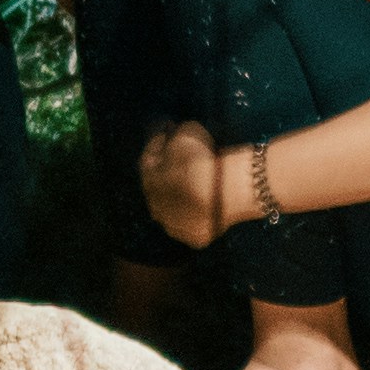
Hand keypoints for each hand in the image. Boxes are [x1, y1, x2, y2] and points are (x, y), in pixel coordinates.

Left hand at [139, 119, 224, 249]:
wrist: (222, 191)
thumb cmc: (201, 158)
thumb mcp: (187, 131)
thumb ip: (177, 133)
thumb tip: (175, 132)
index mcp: (148, 179)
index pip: (149, 158)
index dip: (160, 145)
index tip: (169, 135)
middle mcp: (155, 205)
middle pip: (160, 189)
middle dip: (170, 177)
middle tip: (186, 166)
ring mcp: (174, 225)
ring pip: (177, 211)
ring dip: (184, 200)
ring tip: (201, 189)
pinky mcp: (194, 238)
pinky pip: (197, 224)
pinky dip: (201, 216)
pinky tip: (211, 207)